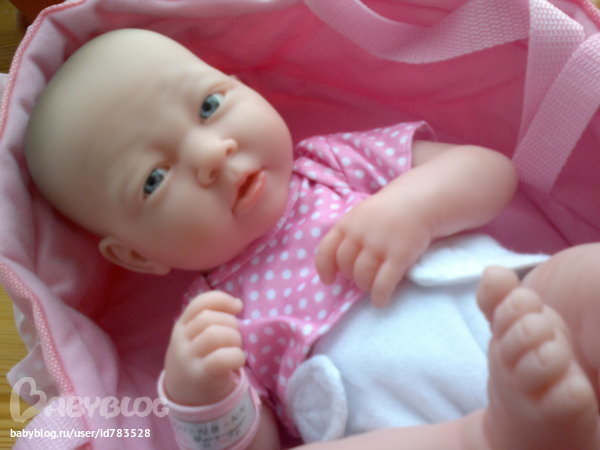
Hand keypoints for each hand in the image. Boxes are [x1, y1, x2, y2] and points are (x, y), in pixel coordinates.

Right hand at [163, 291, 244, 405]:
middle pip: (208, 318)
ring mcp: (189, 358)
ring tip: (236, 347)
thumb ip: (211, 319)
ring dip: (233, 338)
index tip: (238, 307)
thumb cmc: (199, 358)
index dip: (222, 300)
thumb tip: (237, 304)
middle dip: (230, 323)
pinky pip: (221, 358)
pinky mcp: (201, 376)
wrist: (186, 394)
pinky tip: (238, 360)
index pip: (200, 303)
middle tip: (235, 336)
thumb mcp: (196, 336)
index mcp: (182, 325)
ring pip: (214, 334)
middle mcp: (181, 339)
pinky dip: (236, 356)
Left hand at [316, 189, 431, 306]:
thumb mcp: (361, 215)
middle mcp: (360, 234)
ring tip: (372, 287)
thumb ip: (349, 233)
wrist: (420, 201)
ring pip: (362, 276)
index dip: (324, 268)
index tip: (328, 280)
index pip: (326, 250)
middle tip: (362, 279)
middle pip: (346, 266)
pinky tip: (380, 302)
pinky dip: (379, 296)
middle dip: (352, 277)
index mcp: (347, 223)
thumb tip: (339, 262)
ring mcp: (378, 245)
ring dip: (365, 286)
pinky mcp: (399, 255)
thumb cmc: (389, 211)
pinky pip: (383, 283)